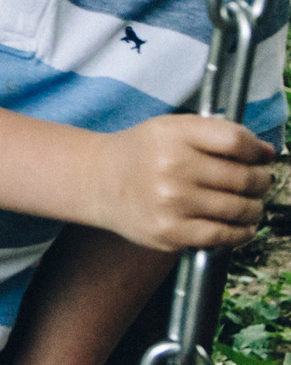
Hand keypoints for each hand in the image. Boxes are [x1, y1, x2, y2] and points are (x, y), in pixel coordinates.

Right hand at [89, 115, 273, 251]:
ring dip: (255, 208)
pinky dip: (242, 232)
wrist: (97, 182)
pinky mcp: (169, 232)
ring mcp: (170, 203)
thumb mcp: (171, 128)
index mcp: (173, 135)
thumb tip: (268, 153)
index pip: (237, 141)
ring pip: (240, 209)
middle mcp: (171, 168)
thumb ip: (218, 132)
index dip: (257, 150)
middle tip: (259, 182)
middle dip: (262, 181)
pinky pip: (223, 236)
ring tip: (250, 204)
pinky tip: (241, 226)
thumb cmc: (141, 153)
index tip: (260, 157)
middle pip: (244, 177)